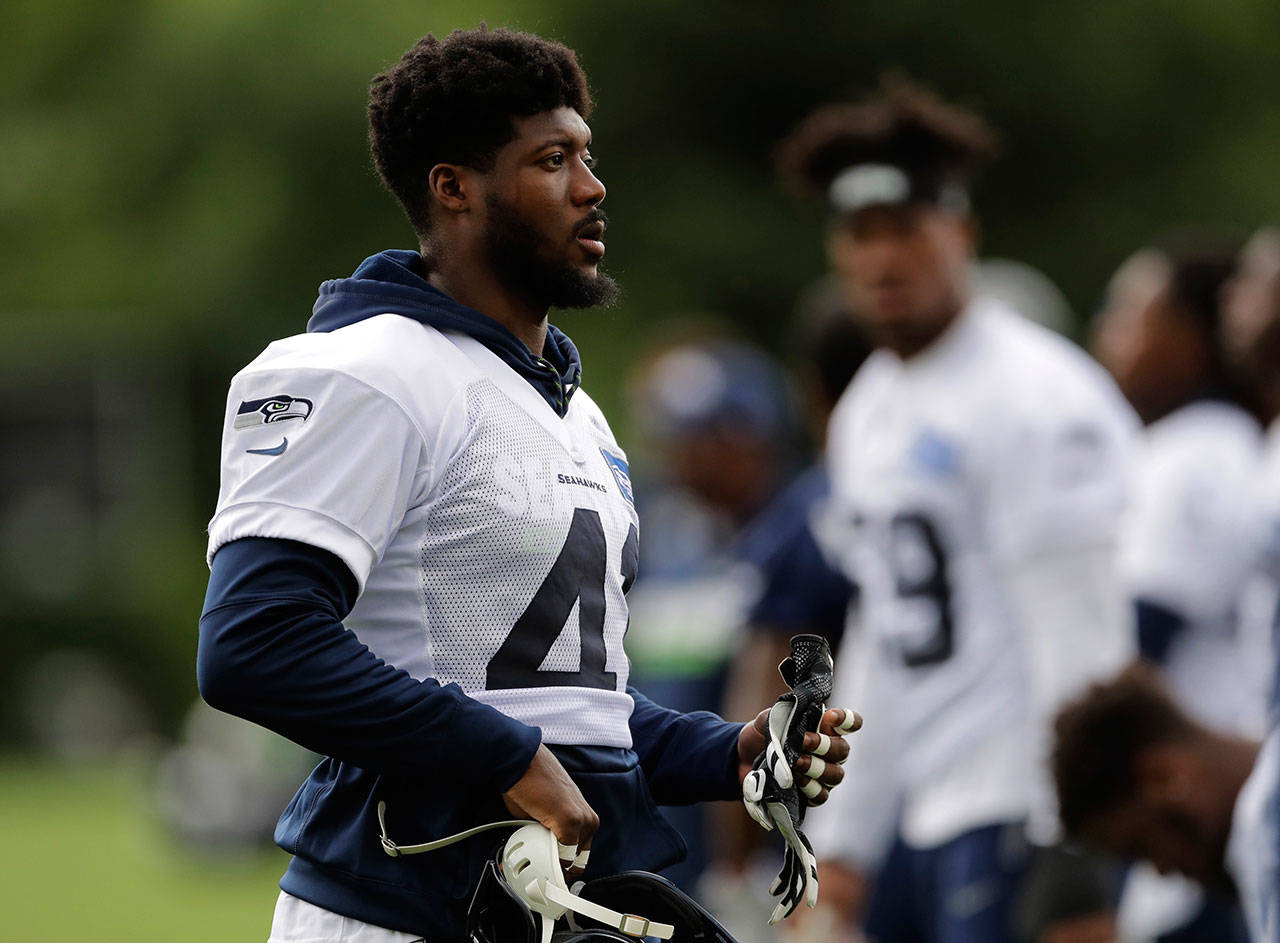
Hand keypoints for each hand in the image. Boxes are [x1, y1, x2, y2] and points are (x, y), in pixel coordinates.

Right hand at [503, 745, 598, 874]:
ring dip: (550, 869)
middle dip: (556, 873)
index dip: (562, 870)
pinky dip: (547, 863)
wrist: (521, 761)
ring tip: (534, 869)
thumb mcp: (543, 814)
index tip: (549, 878)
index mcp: (585, 817)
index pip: (579, 856)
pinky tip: (535, 861)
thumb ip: (547, 836)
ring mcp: (582, 820)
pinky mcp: (570, 821)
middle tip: (539, 877)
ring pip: (569, 861)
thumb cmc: (528, 782)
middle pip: (577, 863)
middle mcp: (589, 819)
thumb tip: (540, 854)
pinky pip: (562, 856)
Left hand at [738, 707, 857, 804]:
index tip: (830, 716)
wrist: (744, 759)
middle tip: (803, 740)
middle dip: (825, 745)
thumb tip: (791, 717)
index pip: (850, 723)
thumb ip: (780, 715)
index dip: (847, 720)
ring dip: (817, 768)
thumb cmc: (762, 734)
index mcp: (824, 728)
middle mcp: (829, 752)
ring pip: (836, 775)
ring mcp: (824, 775)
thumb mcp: (767, 719)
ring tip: (796, 762)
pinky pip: (821, 795)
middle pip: (843, 750)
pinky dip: (810, 788)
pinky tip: (796, 780)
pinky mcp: (813, 794)